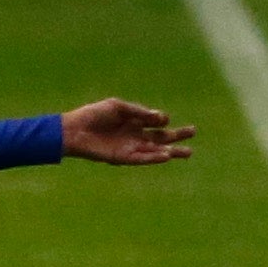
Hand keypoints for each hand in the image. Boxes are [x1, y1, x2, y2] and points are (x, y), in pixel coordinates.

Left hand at [61, 98, 193, 165]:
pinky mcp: (122, 158)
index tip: (161, 117)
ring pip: (155, 151)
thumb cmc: (93, 115)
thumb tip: (163, 118)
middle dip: (177, 135)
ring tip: (188, 152)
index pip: (155, 121)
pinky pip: (142, 158)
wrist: (74, 130)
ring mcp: (130, 147)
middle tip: (194, 132)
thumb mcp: (118, 108)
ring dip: (171, 151)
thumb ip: (139, 112)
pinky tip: (167, 156)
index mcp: (134, 121)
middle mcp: (134, 135)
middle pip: (161, 137)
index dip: (160, 118)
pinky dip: (154, 158)